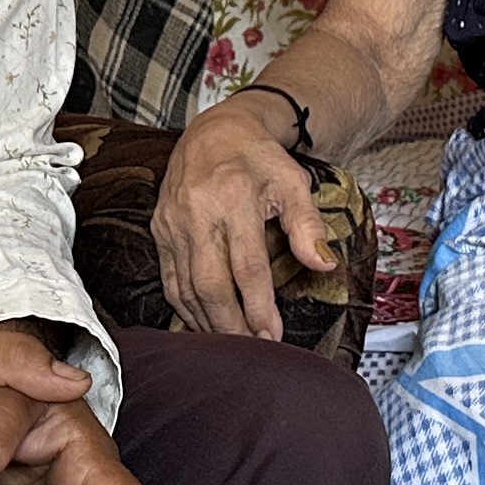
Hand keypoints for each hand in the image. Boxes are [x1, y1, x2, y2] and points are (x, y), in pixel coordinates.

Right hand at [152, 91, 328, 337]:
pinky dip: (185, 307)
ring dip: (207, 323)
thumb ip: (308, 224)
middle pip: (210, 284)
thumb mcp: (293, 181)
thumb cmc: (258, 159)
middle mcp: (198, 213)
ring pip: (185, 288)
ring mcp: (173, 223)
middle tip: (251, 352)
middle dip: (231, 325)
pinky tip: (203, 324)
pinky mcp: (159, 230)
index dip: (259, 306)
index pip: (247, 266)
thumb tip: (324, 263)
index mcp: (234, 198)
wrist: (213, 132)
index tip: (272, 336)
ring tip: (230, 345)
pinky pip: (169, 279)